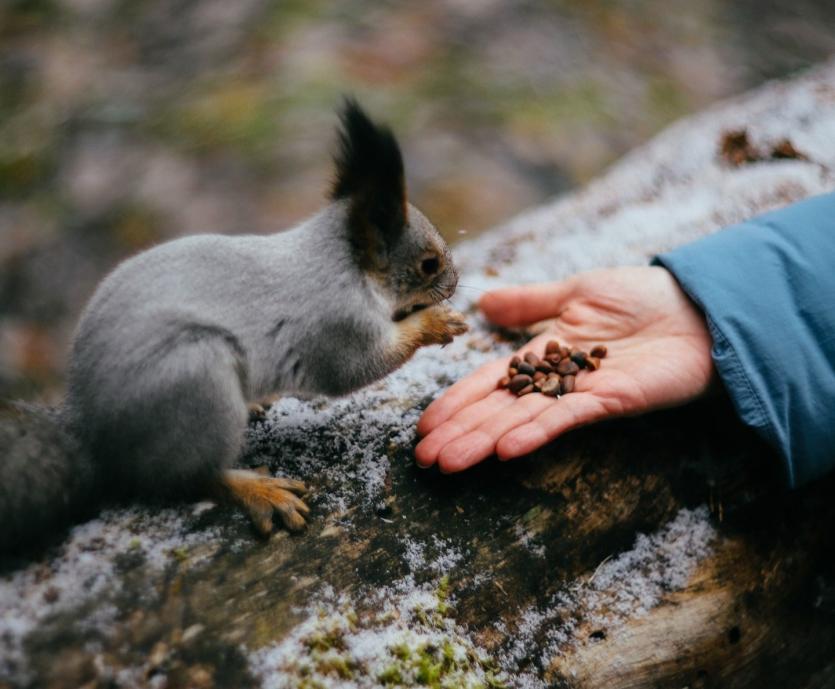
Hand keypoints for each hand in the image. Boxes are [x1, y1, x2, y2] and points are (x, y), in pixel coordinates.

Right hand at [415, 266, 714, 472]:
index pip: (489, 382)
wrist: (697, 306)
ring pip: (522, 420)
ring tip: (448, 463)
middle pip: (498, 409)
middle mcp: (555, 381)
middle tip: (423, 459)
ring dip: (483, 442)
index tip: (425, 426)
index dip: (457, 402)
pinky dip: (534, 433)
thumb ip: (530, 303)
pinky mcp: (610, 401)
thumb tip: (481, 302)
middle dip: (460, 432)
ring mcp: (579, 394)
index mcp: (543, 355)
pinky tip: (504, 449)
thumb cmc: (642, 296)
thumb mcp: (575, 290)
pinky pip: (565, 419)